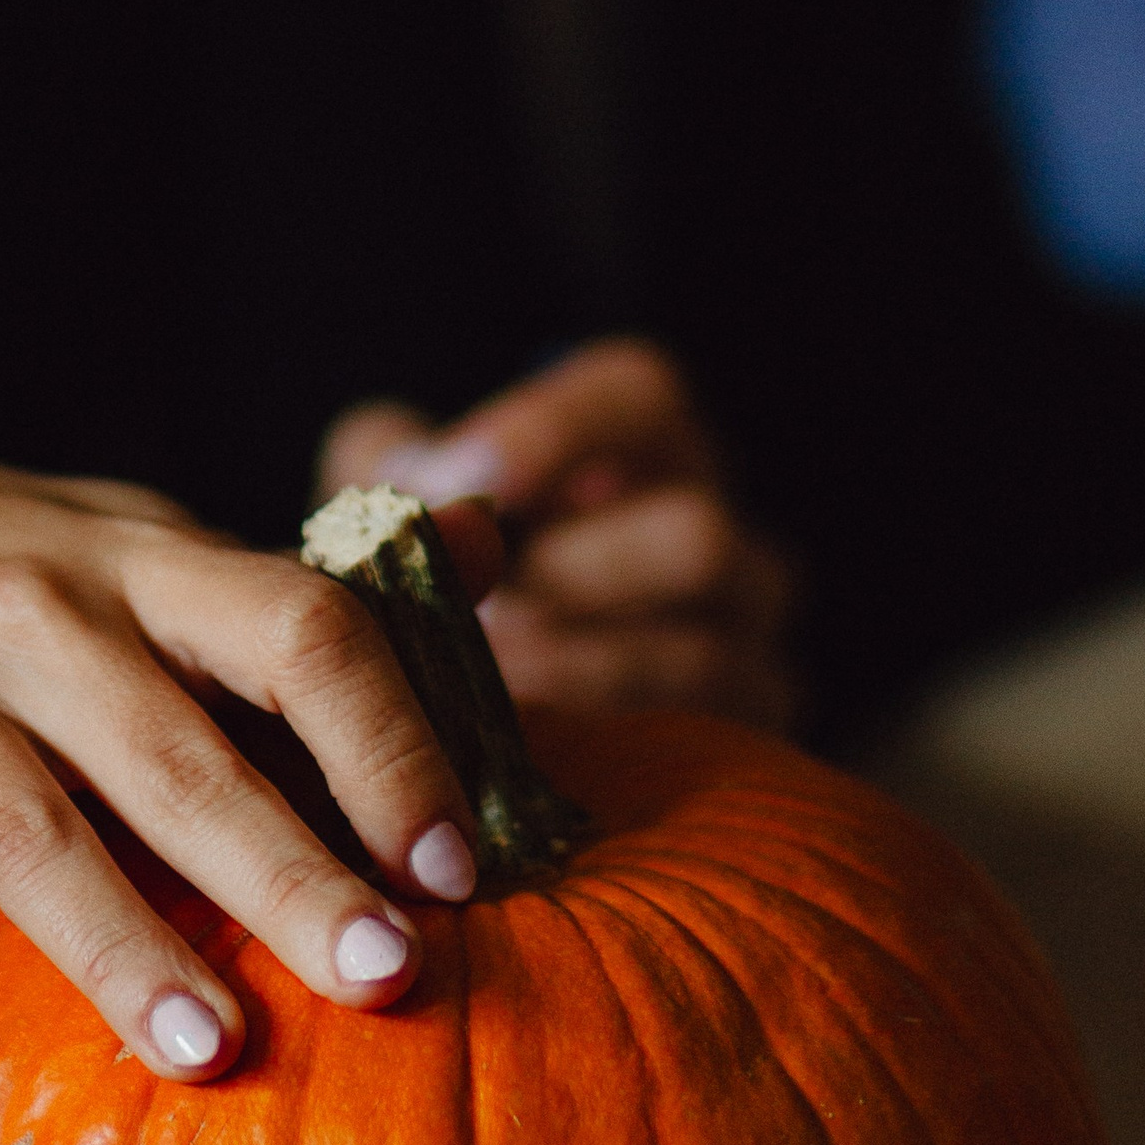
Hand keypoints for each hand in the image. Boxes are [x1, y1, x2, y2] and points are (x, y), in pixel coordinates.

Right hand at [0, 437, 488, 1144]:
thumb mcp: (139, 538)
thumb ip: (297, 581)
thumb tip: (492, 544)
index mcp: (143, 558)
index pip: (294, 627)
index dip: (385, 741)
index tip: (452, 859)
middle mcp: (31, 612)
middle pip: (177, 750)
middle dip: (286, 867)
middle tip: (385, 972)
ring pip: (29, 833)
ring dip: (121, 949)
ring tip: (211, 1050)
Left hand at [320, 338, 793, 728]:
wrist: (482, 652)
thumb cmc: (443, 548)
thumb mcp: (407, 480)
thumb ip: (395, 461)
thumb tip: (420, 490)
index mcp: (644, 430)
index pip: (636, 396)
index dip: (551, 434)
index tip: (459, 481)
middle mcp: (717, 513)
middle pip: (696, 539)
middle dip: (573, 586)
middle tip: (472, 615)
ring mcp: (747, 624)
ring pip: (700, 655)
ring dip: (573, 679)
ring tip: (467, 694)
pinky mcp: (749, 715)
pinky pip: (699, 737)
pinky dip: (599, 744)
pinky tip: (511, 749)